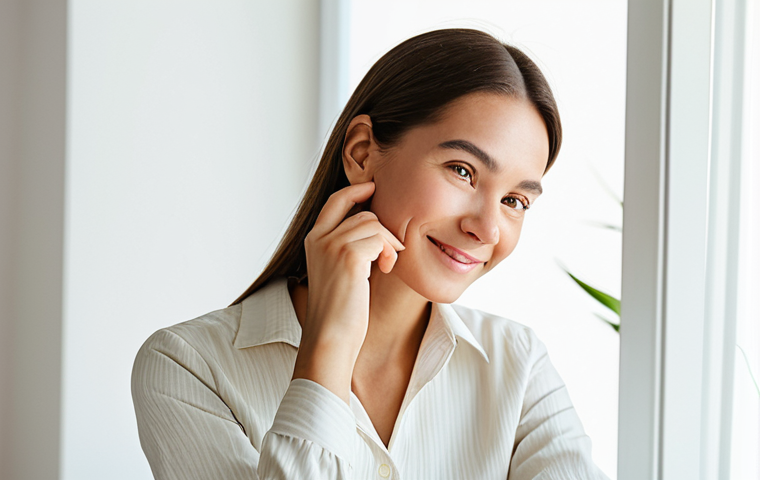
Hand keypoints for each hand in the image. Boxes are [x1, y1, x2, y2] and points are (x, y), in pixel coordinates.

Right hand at [291, 182, 404, 402]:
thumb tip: (373, 224)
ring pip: (374, 224)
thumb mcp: (338, 271)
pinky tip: (385, 271)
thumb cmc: (339, 311)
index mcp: (313, 240)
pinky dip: (389, 254)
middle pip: (363, 214)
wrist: (331, 337)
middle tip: (387, 257)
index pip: (336, 201)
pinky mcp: (348, 256)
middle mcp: (319, 238)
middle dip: (383, 232)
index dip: (356, 191)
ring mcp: (332, 245)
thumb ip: (347, 246)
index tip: (373, 187)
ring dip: (389, 244)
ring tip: (385, 266)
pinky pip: (380, 239)